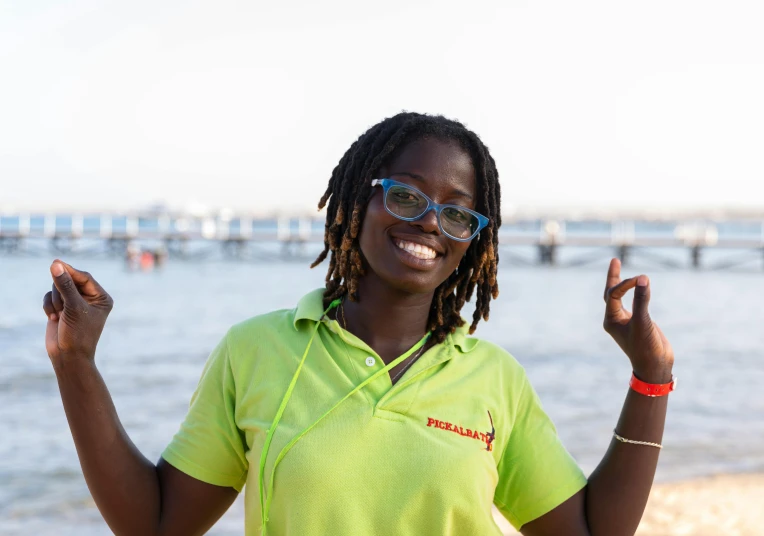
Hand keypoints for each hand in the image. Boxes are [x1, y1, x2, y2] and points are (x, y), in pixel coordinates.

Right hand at [42, 260, 113, 370]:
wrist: (68, 357)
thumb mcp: (73, 307)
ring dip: (55, 300)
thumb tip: (56, 264)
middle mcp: (90, 299)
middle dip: (62, 292)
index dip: (70, 271)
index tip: (56, 263)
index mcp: (101, 297)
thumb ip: (65, 285)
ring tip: (59, 315)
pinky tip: (52, 318)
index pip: (85, 277)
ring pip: (58, 288)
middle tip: (62, 305)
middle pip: (70, 280)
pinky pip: (50, 297)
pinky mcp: (61, 308)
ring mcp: (75, 303)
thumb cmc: (78, 333)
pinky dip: (49, 306)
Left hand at [603, 258, 673, 382]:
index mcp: (611, 320)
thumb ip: (642, 300)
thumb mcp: (643, 322)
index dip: (625, 284)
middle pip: (610, 293)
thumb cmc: (646, 348)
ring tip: (619, 266)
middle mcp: (615, 319)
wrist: (655, 367)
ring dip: (622, 283)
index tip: (641, 280)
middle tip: (615, 260)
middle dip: (614, 277)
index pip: (613, 294)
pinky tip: (638, 286)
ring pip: (620, 297)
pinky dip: (634, 292)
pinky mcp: (638, 322)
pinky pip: (633, 303)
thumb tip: (642, 278)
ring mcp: (626, 321)